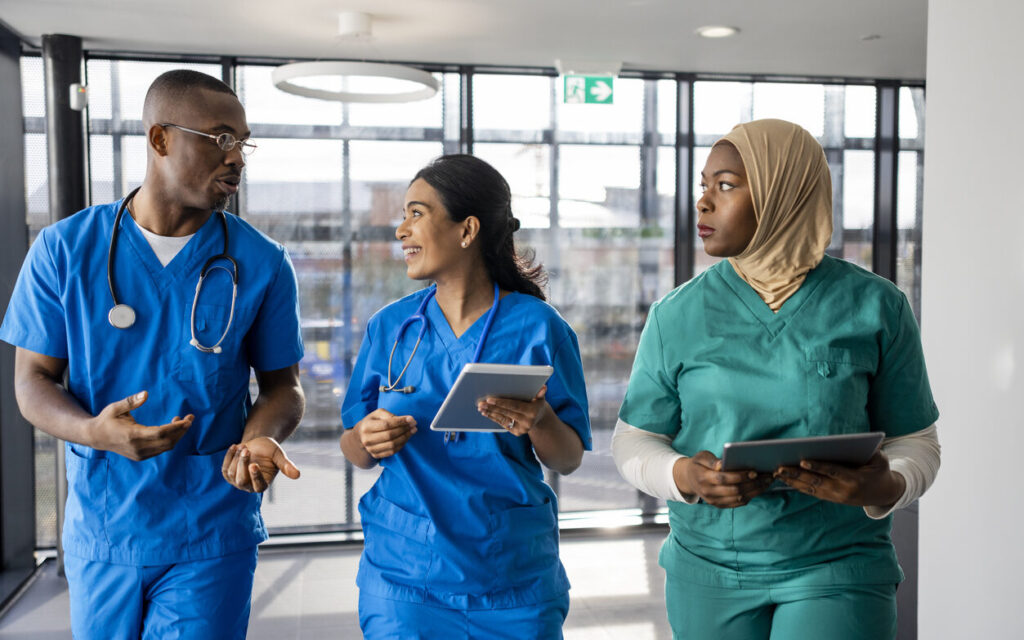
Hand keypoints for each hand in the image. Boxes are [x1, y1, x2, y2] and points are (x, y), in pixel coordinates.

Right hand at [91, 391, 192, 460]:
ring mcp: (139, 454)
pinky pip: (161, 449)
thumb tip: (146, 394)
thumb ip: (131, 401)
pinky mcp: (141, 457)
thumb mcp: (116, 408)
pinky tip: (172, 428)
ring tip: (182, 421)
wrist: (96, 437)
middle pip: (167, 442)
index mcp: (132, 435)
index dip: (176, 428)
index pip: (160, 434)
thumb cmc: (107, 419)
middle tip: (190, 418)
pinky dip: (170, 440)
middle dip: (181, 430)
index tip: (187, 420)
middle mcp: (137, 447)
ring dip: (177, 435)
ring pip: (166, 447)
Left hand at [221, 436, 299, 492]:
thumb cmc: (270, 450)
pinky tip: (235, 446)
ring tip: (245, 446)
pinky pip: (224, 468)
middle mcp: (249, 486)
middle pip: (241, 480)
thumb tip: (298, 475)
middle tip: (247, 449)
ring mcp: (237, 482)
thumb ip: (286, 465)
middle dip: (242, 463)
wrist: (257, 444)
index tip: (254, 465)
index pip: (258, 486)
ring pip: (232, 473)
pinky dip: (229, 456)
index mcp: (263, 484)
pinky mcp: (228, 475)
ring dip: (236, 457)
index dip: (255, 476)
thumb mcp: (278, 456)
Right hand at [353, 409, 416, 458]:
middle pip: (390, 435)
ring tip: (412, 431)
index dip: (400, 421)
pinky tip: (406, 438)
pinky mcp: (376, 455)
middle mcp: (367, 439)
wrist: (360, 436)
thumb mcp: (377, 414)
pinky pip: (392, 452)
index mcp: (366, 426)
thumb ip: (389, 415)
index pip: (386, 424)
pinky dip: (402, 445)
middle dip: (404, 429)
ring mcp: (371, 449)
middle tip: (414, 425)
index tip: (411, 419)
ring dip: (405, 437)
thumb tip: (405, 420)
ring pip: (392, 445)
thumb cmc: (372, 422)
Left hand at [477, 386, 550, 436]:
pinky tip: (486, 413)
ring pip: (503, 419)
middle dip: (492, 407)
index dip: (501, 402)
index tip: (489, 399)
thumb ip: (540, 393)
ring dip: (490, 413)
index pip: (514, 406)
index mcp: (532, 411)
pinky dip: (494, 418)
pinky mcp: (516, 432)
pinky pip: (503, 423)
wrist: (539, 419)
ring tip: (481, 408)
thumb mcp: (540, 398)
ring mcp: (522, 429)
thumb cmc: (536, 404)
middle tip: (481, 402)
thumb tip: (543, 387)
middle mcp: (527, 422)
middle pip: (506, 412)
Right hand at [674, 450, 773, 507]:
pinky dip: (750, 496)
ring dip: (755, 491)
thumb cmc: (698, 464)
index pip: (723, 479)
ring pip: (738, 499)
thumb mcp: (701, 457)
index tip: (754, 471)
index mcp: (703, 478)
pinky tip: (759, 488)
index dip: (739, 476)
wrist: (689, 479)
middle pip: (734, 490)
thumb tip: (723, 464)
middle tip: (767, 476)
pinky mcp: (719, 505)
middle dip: (753, 484)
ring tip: (767, 482)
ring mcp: (714, 501)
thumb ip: (712, 460)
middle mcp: (708, 492)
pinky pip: (737, 503)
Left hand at [774, 451, 905, 507]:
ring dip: (792, 481)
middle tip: (779, 467)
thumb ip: (871, 450)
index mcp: (855, 479)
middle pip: (816, 482)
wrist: (884, 494)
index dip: (818, 467)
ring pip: (810, 488)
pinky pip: (811, 492)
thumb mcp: (880, 459)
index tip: (803, 461)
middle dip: (796, 474)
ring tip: (776, 472)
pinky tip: (784, 479)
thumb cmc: (880, 470)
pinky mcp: (831, 498)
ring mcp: (836, 496)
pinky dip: (797, 486)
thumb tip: (860, 438)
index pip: (833, 471)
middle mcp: (843, 490)